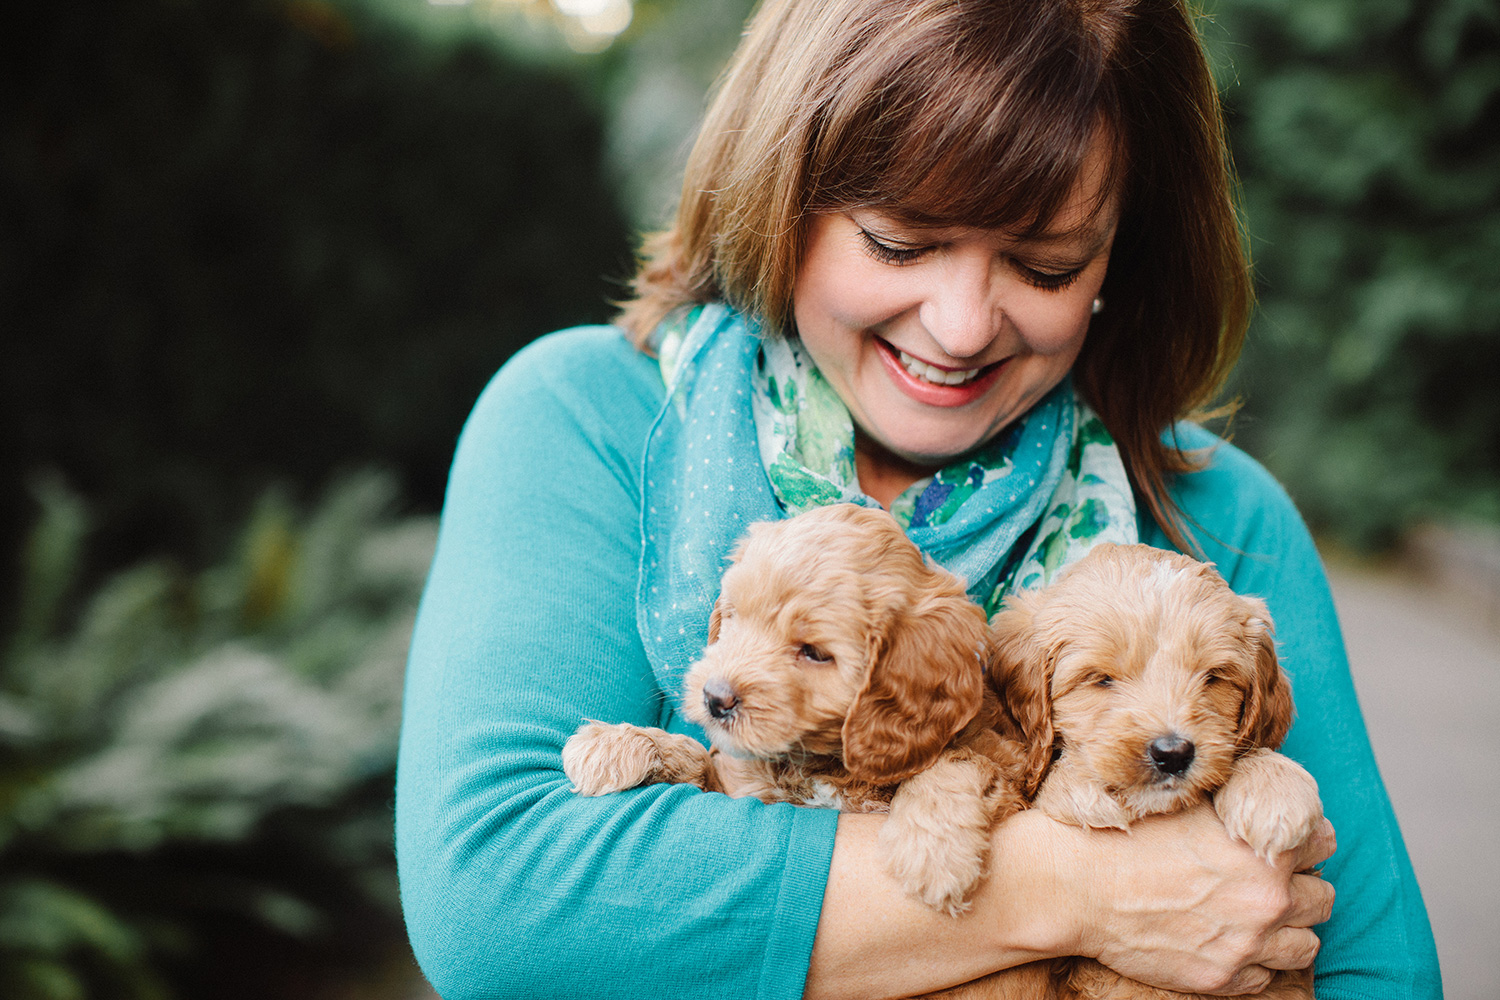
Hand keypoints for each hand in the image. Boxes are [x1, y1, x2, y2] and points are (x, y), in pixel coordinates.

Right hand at [1068, 802, 1334, 994]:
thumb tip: (1260, 797)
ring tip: (1260, 915)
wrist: (1078, 886)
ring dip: (1289, 928)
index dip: (1306, 837)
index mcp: (1262, 850)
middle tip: (1273, 879)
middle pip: (1322, 897)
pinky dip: (1257, 961)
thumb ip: (1235, 804)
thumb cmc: (1127, 836)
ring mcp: (1246, 944)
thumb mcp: (1187, 803)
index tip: (1287, 840)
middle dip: (1301, 885)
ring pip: (1306, 944)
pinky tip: (1232, 940)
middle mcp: (1265, 900)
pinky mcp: (1222, 978)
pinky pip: (1268, 977)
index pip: (1323, 842)